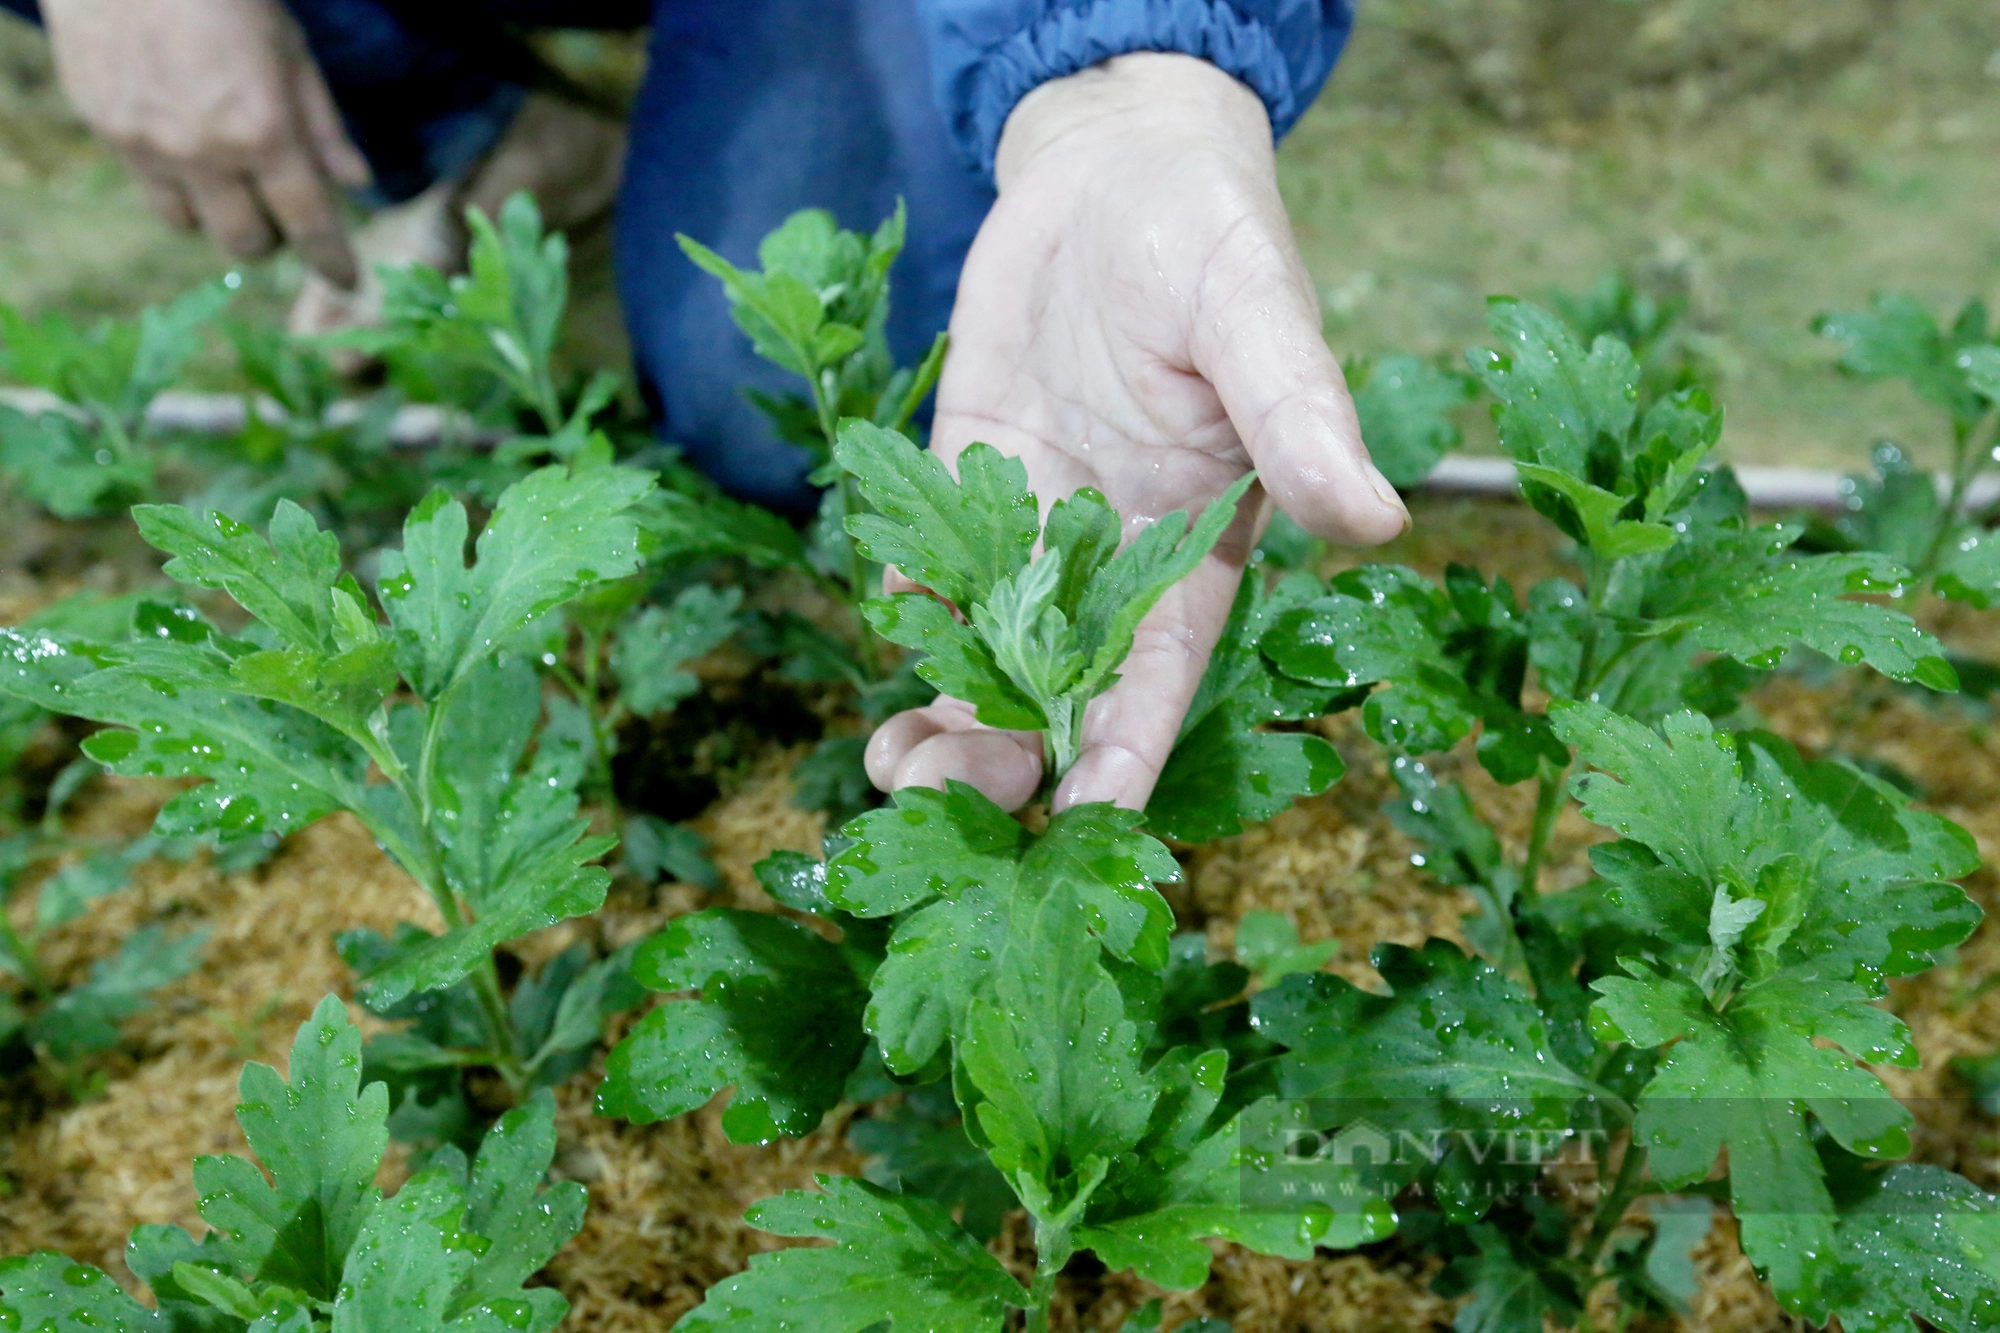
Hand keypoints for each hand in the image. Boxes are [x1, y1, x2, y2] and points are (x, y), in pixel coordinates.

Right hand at [41, 0, 369, 286]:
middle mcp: (206, 153)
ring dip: (218, 216)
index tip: (344, 278)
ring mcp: (150, 146)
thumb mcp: (292, 51)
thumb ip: (323, 125)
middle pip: (245, 242)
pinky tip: (188, 151)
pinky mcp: (107, 132)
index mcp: (265, 132)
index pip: (308, 225)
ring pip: (191, 226)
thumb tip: (356, 182)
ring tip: (230, 181)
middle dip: (272, 237)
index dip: (331, 260)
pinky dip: (177, 187)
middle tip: (281, 211)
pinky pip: (150, 190)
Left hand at [865, 53, 1408, 814]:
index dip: (1126, 749)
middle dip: (1005, 754)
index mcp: (1193, 543)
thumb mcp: (1260, 314)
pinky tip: (880, 640)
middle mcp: (1107, 553)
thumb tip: (1378, 520)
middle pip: (1055, 684)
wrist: (1114, 162)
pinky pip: (926, 560)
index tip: (1090, 819)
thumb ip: (1300, 419)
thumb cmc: (1210, 231)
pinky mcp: (962, 472)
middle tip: (937, 804)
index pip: (1158, 674)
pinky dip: (902, 609)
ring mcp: (1028, 517)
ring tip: (885, 769)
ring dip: (941, 709)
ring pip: (983, 643)